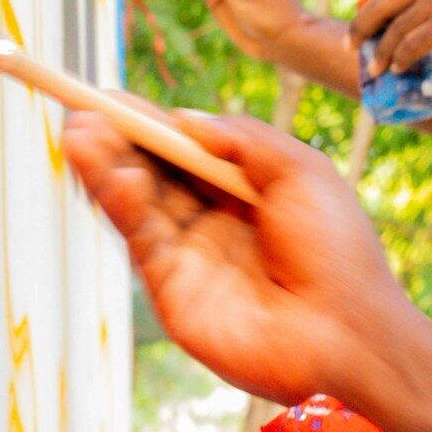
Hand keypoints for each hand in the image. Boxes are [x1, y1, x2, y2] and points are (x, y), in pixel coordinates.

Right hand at [64, 104, 402, 406]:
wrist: (350, 332)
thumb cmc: (337, 250)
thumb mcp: (301, 171)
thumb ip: (243, 138)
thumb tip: (185, 119)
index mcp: (242, 191)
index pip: (182, 150)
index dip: (148, 124)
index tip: (111, 98)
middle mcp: (210, 221)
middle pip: (150, 173)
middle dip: (115, 142)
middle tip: (84, 112)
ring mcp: (189, 257)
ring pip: (136, 205)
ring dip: (105, 168)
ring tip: (82, 135)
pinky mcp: (173, 291)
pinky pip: (142, 240)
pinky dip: (123, 205)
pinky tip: (117, 177)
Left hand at [349, 0, 431, 76]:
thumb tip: (411, 12)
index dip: (369, 14)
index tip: (359, 31)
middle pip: (380, 9)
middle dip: (361, 32)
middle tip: (351, 49)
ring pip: (395, 32)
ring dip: (381, 53)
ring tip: (376, 69)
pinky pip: (413, 46)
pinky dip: (401, 59)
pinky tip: (398, 68)